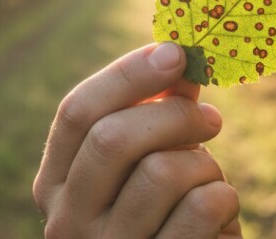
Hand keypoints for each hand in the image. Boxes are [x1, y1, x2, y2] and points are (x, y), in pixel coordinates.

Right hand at [33, 42, 241, 237]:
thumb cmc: (160, 218)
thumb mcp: (143, 166)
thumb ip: (153, 114)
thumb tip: (180, 58)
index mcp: (53, 185)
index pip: (76, 113)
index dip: (127, 75)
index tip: (176, 53)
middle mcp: (66, 223)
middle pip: (112, 138)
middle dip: (174, 114)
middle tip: (211, 117)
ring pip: (161, 172)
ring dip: (203, 163)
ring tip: (209, 177)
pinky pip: (199, 209)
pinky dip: (222, 197)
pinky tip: (220, 210)